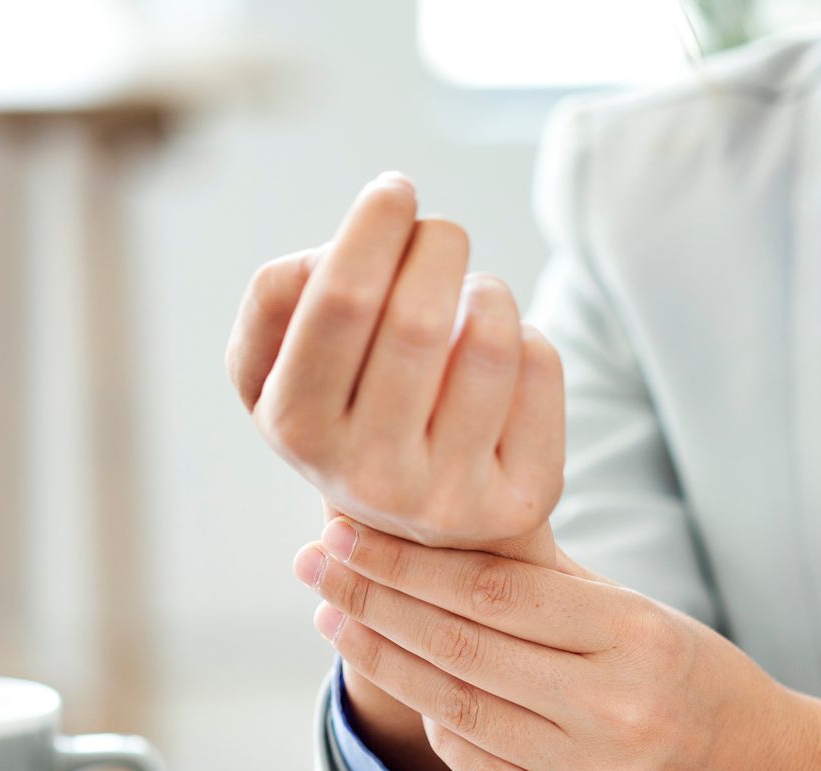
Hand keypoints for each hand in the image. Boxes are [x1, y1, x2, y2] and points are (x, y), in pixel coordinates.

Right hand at [227, 174, 564, 562]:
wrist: (419, 529)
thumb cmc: (348, 410)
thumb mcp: (281, 365)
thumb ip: (281, 297)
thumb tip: (348, 249)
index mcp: (296, 427)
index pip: (341, 303)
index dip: (373, 229)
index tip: (395, 191)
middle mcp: (368, 476)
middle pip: (419, 317)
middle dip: (437, 245)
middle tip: (439, 234)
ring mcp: (448, 499)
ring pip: (492, 338)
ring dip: (487, 288)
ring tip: (472, 298)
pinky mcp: (519, 502)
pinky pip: (540, 368)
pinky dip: (526, 334)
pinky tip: (501, 359)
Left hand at [293, 517, 820, 770]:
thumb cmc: (704, 688)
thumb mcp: (646, 618)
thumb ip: (551, 586)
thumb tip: (437, 539)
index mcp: (638, 641)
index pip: (492, 593)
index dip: (406, 564)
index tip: (345, 536)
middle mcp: (620, 717)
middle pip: (465, 654)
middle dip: (376, 605)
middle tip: (314, 569)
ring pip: (467, 717)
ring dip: (391, 667)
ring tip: (339, 623)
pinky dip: (444, 731)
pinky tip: (408, 691)